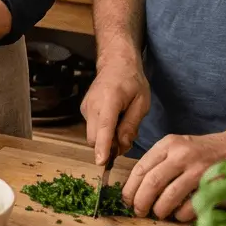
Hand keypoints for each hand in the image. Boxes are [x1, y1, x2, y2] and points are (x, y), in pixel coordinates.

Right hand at [81, 51, 150, 165]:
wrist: (115, 64)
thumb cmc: (132, 82)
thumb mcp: (142, 103)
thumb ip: (132, 125)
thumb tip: (123, 145)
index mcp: (110, 100)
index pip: (105, 127)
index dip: (103, 146)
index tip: (101, 162)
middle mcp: (92, 104)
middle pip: (94, 137)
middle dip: (107, 147)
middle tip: (126, 140)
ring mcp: (85, 107)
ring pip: (92, 135)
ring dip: (105, 139)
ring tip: (122, 126)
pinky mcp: (84, 110)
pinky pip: (92, 128)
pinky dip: (102, 132)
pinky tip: (114, 121)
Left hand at [123, 131, 225, 220]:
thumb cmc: (201, 151)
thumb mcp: (176, 147)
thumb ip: (158, 162)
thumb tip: (136, 188)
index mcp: (168, 144)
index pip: (141, 168)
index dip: (130, 188)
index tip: (126, 200)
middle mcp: (181, 154)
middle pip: (152, 182)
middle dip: (141, 201)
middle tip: (138, 211)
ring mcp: (198, 169)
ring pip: (169, 195)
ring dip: (160, 209)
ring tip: (158, 214)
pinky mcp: (213, 183)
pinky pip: (191, 205)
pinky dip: (181, 213)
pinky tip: (179, 214)